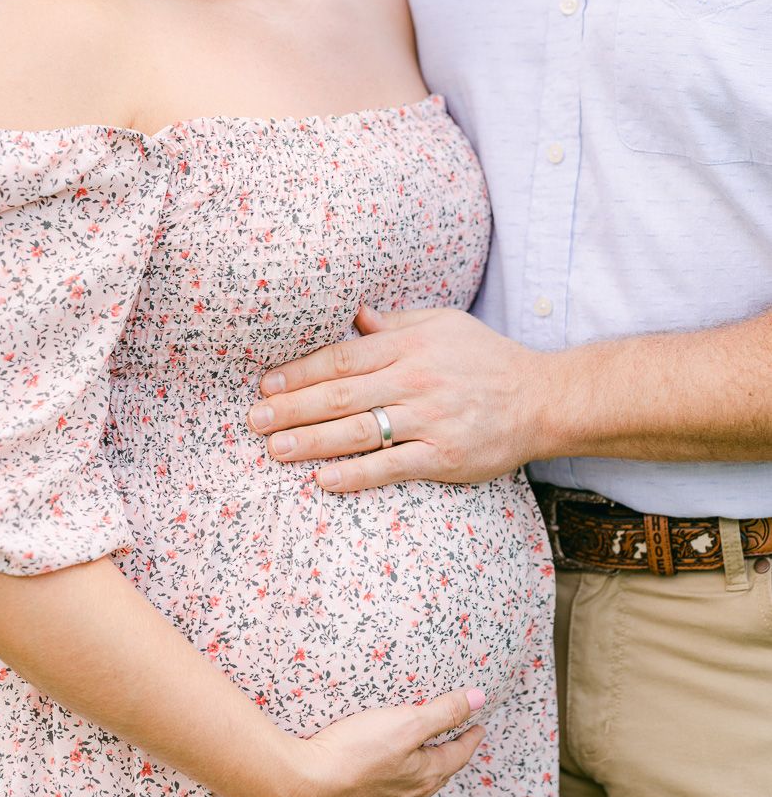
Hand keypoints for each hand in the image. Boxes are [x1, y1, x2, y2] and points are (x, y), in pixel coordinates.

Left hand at [247, 305, 554, 491]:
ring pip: (360, 431)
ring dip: (312, 441)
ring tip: (274, 449)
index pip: (342, 357)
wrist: (543, 399)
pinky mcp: (445, 457)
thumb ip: (396, 325)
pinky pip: (392, 466)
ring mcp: (430, 420)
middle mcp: (416, 380)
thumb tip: (353, 316)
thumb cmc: (487, 360)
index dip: (300, 371)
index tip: (267, 383)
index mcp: (410, 346)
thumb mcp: (443, 325)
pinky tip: (323, 479)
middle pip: (341, 394)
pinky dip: (356, 474)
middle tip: (253, 419)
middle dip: (292, 407)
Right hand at [273, 688, 486, 796]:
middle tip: (456, 746)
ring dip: (419, 780)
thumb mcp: (404, 722)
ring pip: (408, 796)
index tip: (479, 727)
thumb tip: (479, 699)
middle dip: (448, 760)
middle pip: (435, 777)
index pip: (456, 755)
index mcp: (422, 776)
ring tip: (422, 768)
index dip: (469, 738)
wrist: (301, 788)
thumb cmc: (353, 751)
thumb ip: (442, 711)